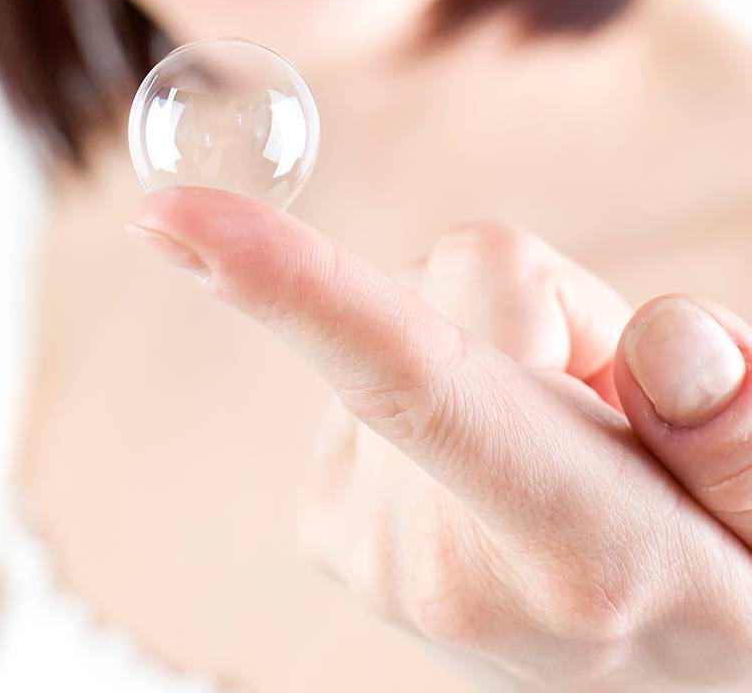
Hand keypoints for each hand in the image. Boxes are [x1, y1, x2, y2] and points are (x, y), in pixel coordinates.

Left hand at [123, 189, 751, 691]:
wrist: (668, 683)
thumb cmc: (732, 575)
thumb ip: (741, 429)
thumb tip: (657, 350)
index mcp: (572, 547)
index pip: (411, 379)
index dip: (288, 284)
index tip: (167, 216)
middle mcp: (438, 558)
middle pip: (463, 282)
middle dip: (555, 312)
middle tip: (624, 419)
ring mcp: (366, 551)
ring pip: (420, 305)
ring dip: (505, 353)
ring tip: (569, 457)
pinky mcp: (328, 526)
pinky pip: (377, 355)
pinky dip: (448, 384)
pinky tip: (501, 465)